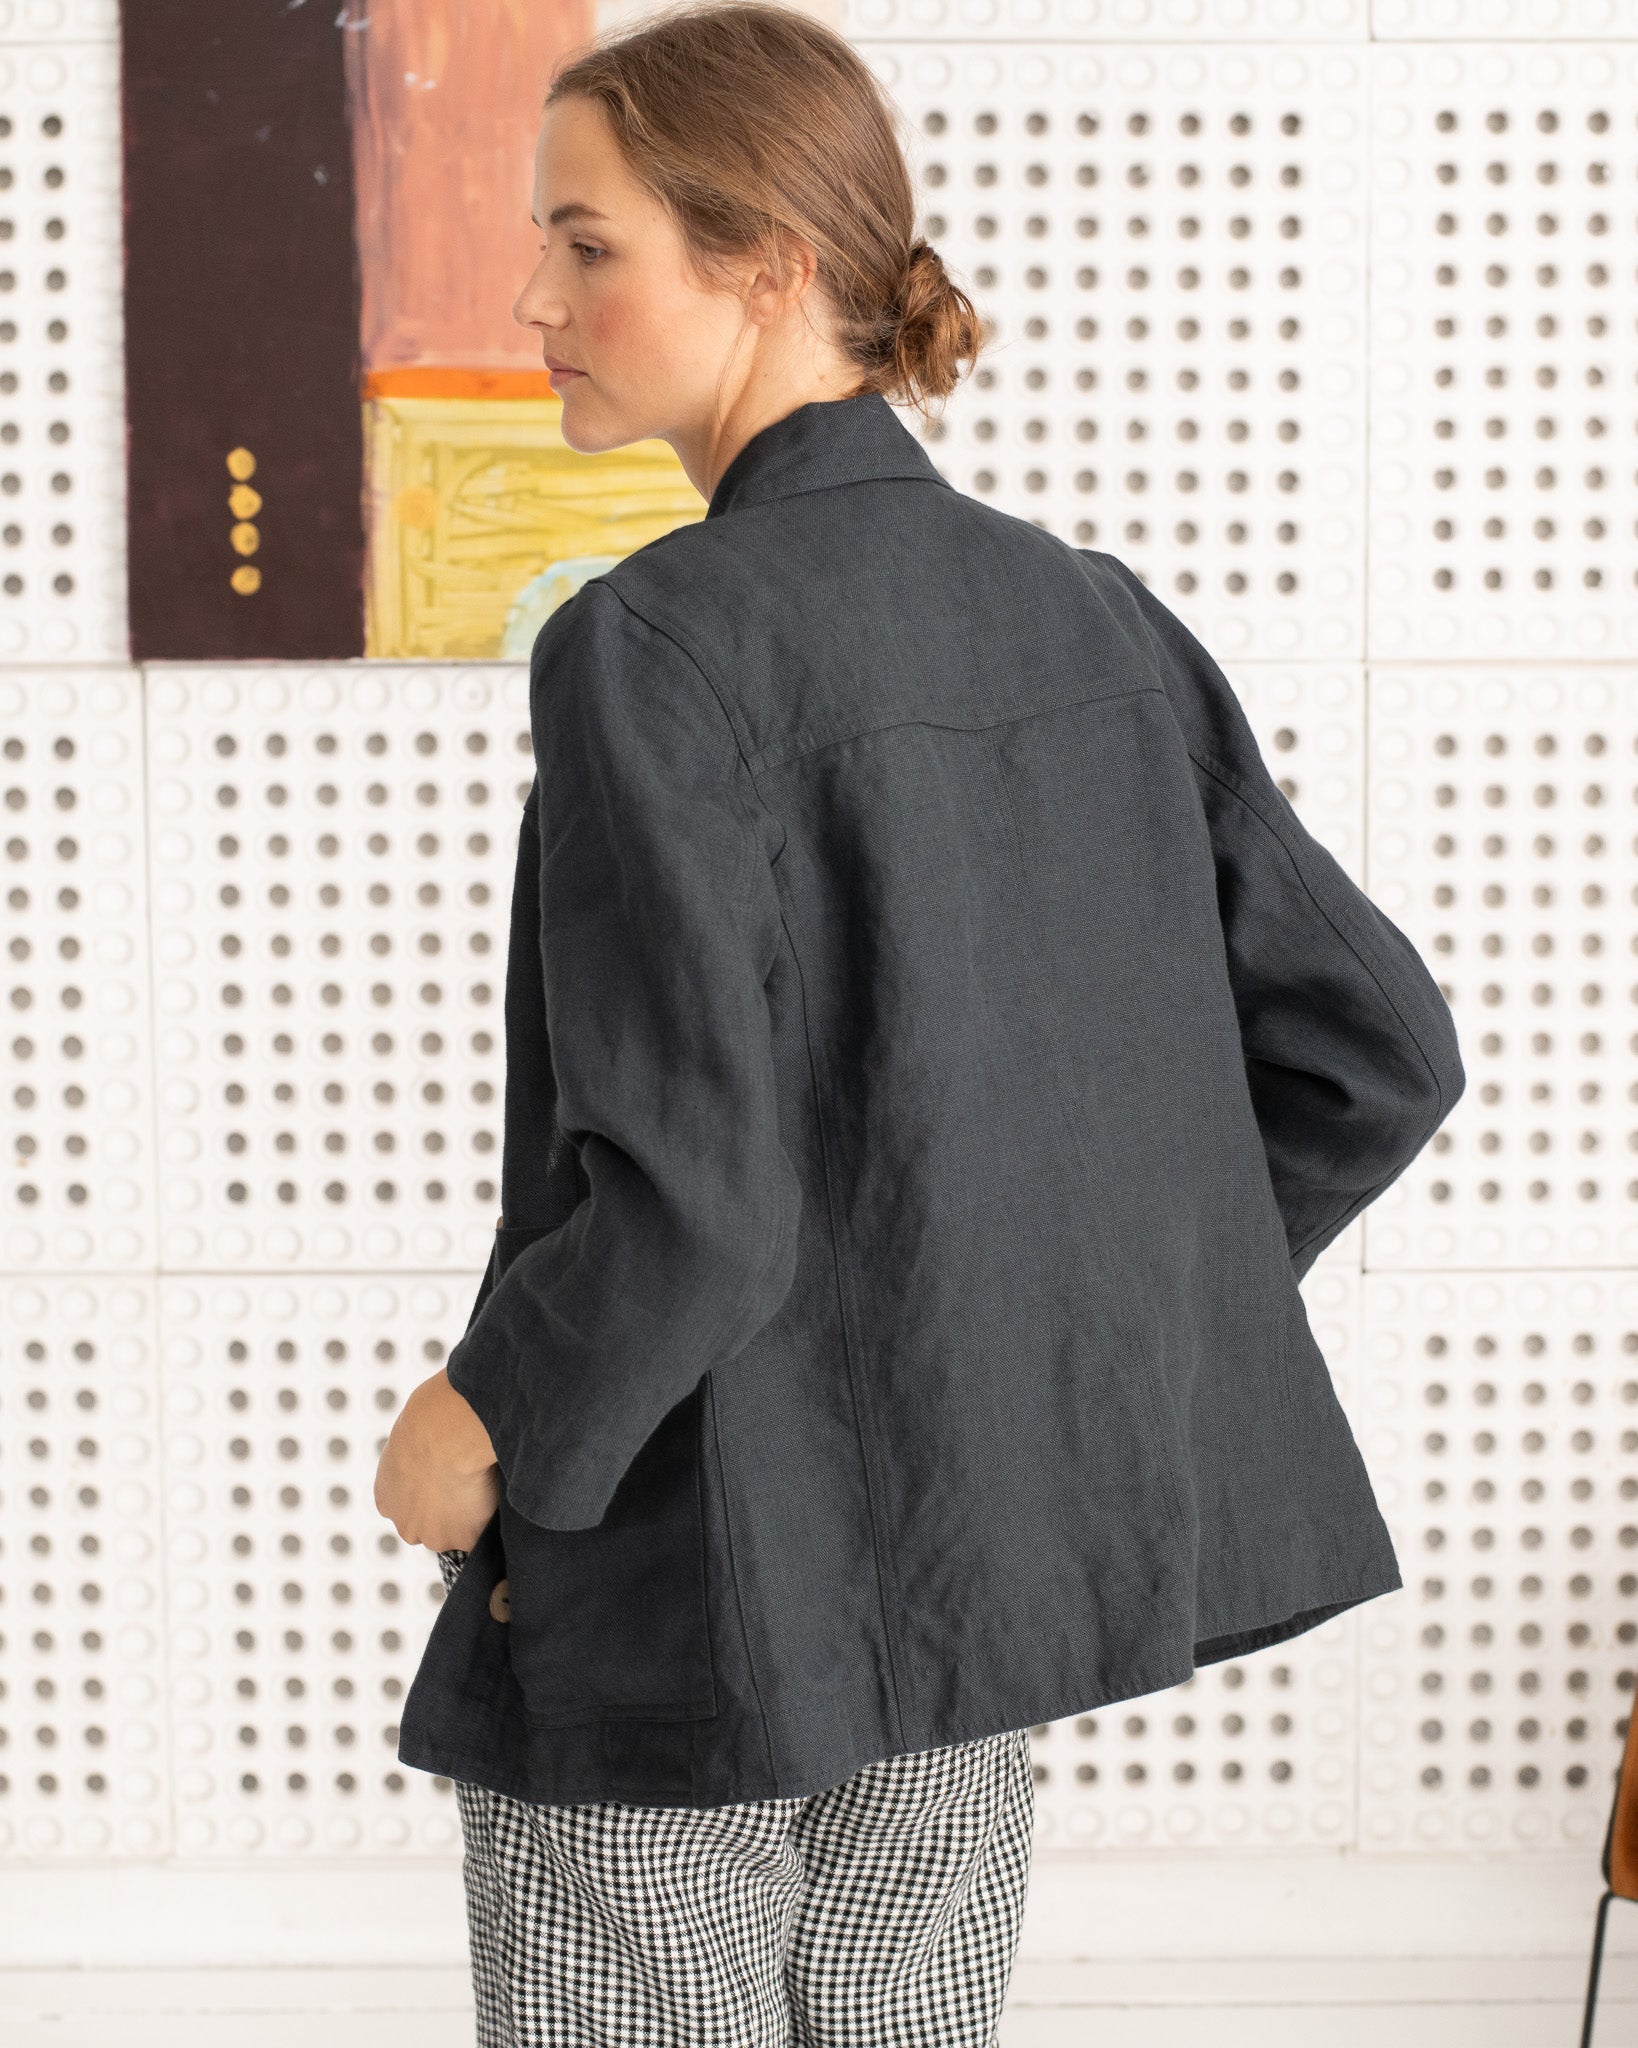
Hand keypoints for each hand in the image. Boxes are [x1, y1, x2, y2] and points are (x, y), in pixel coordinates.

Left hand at [375, 1368, 500, 1551]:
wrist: (446, 1432)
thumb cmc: (430, 1419)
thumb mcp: (413, 1436)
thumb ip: (420, 1457)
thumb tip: (441, 1450)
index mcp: (386, 1499)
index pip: (412, 1508)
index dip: (433, 1493)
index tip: (450, 1478)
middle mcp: (406, 1525)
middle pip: (433, 1527)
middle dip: (451, 1512)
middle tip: (472, 1482)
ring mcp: (436, 1536)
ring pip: (461, 1531)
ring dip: (475, 1515)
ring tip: (488, 1481)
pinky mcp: (466, 1539)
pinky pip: (487, 1531)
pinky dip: (495, 1516)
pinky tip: (500, 1491)